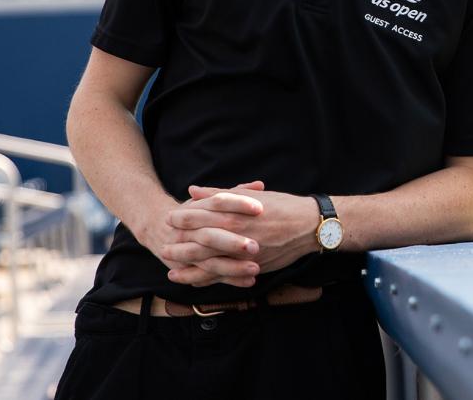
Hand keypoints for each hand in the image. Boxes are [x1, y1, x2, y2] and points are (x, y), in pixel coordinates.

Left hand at [165, 184, 317, 286]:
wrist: (309, 225)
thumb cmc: (282, 206)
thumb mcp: (251, 195)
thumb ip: (220, 194)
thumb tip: (193, 190)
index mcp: (235, 212)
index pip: (201, 214)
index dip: (183, 217)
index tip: (168, 217)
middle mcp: (235, 232)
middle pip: (199, 239)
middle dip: (179, 243)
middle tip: (163, 246)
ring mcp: (242, 252)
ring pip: (207, 261)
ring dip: (188, 266)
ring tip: (170, 268)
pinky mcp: (250, 267)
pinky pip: (223, 276)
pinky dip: (207, 279)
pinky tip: (194, 281)